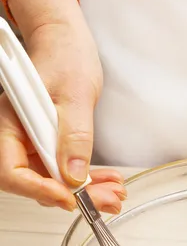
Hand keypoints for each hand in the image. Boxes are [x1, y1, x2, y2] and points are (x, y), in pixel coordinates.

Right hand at [0, 0, 125, 211]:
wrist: (68, 42)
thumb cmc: (64, 56)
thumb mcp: (74, 94)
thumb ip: (74, 136)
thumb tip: (73, 175)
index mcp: (14, 122)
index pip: (13, 170)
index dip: (39, 190)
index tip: (70, 198)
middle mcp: (21, 136)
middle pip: (36, 180)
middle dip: (71, 196)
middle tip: (105, 203)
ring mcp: (37, 140)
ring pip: (54, 178)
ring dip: (85, 191)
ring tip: (114, 194)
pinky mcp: (53, 141)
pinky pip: (66, 167)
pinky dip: (87, 178)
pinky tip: (107, 181)